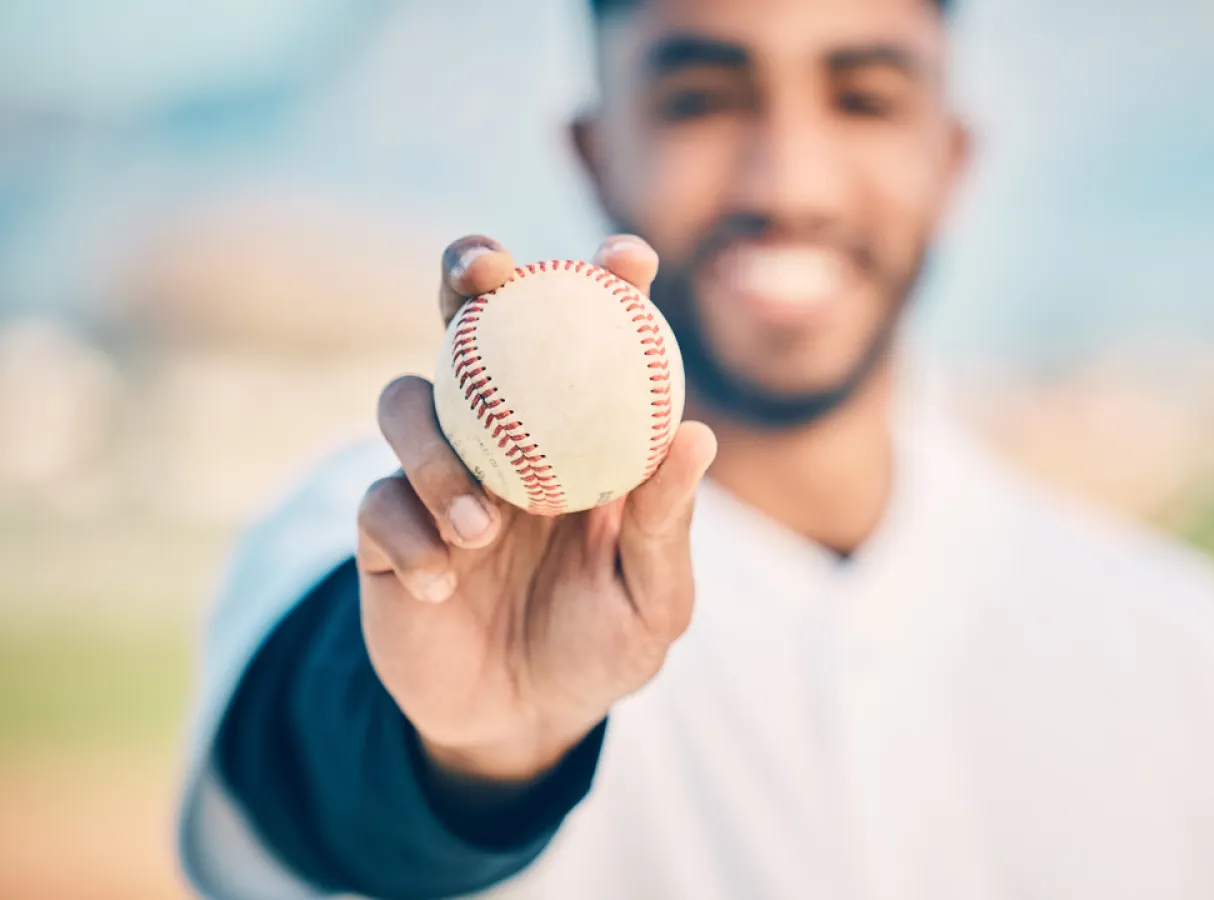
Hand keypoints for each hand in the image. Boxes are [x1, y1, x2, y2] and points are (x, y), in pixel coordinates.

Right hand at [356, 234, 716, 791]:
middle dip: (468, 275)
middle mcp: (502, 433)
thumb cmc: (603, 644)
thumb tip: (694, 433)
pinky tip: (440, 584)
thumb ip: (665, 523)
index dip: (604, 281)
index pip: (589, 336)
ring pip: (407, 403)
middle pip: (471, 324)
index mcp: (578, 434)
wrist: (521, 722)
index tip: (625, 255)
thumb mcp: (653, 598)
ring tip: (483, 529)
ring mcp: (438, 477)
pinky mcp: (384, 531)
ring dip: (438, 453)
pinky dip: (408, 536)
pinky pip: (376, 505)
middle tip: (485, 272)